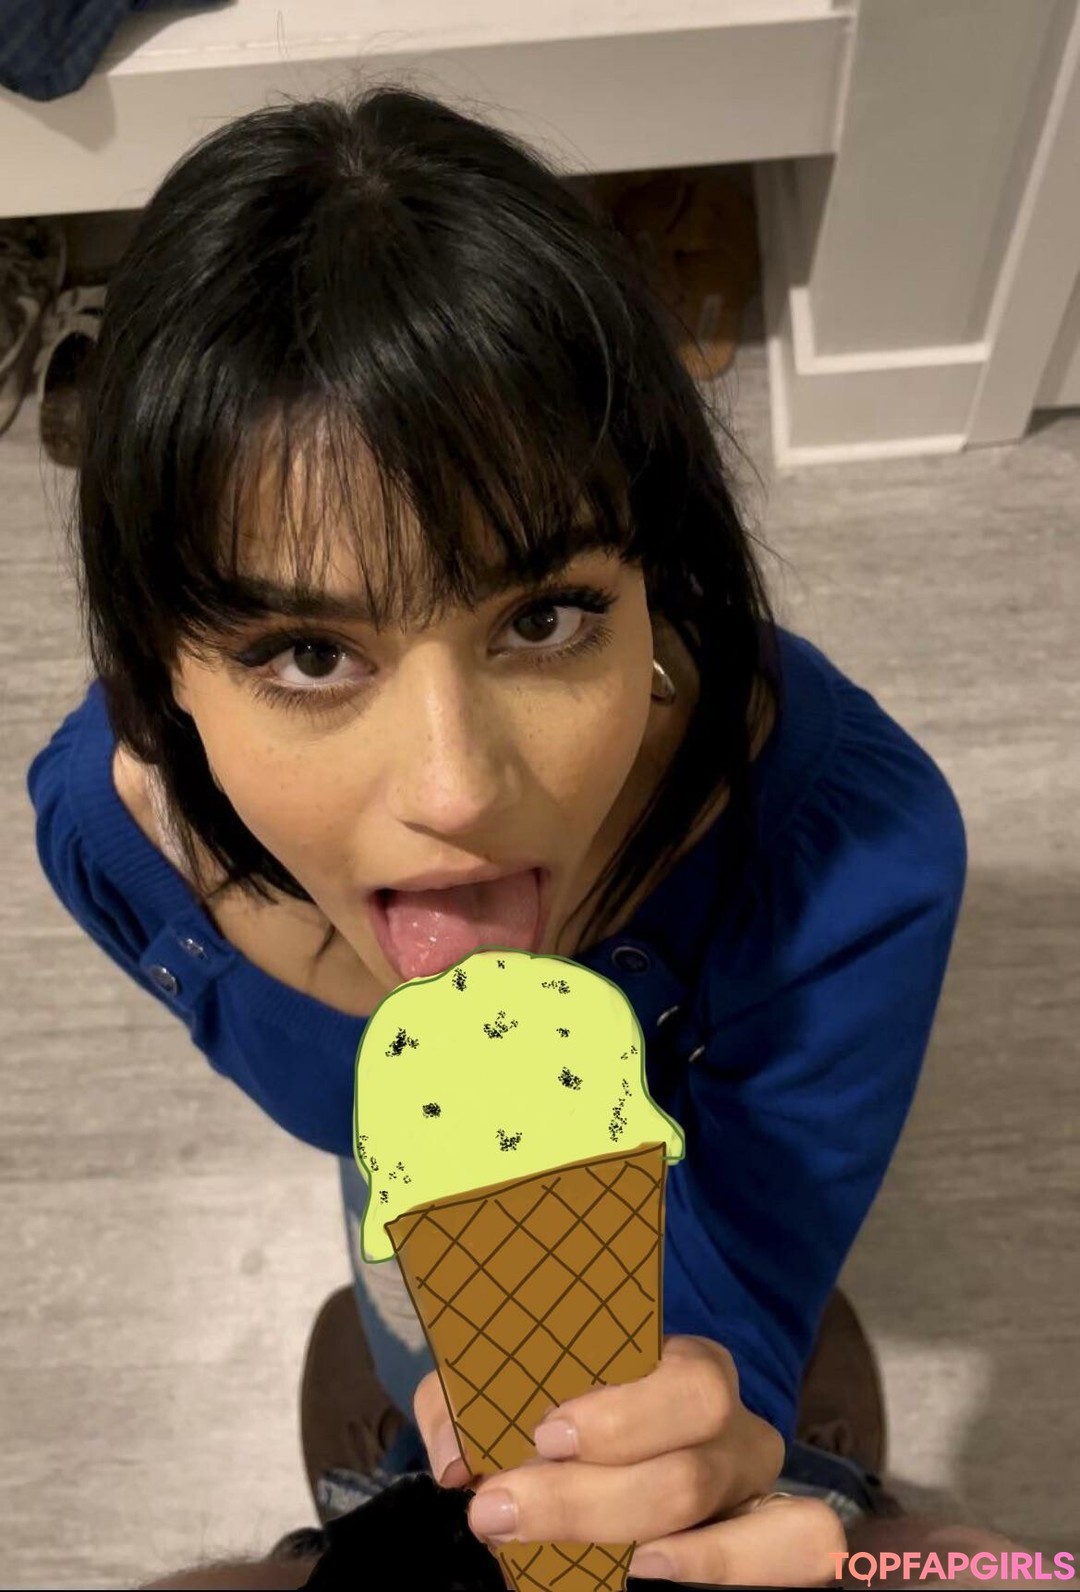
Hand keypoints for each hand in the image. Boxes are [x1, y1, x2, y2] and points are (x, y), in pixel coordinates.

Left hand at [414, 1334, 845, 1584]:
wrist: (586, 1482)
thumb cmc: (545, 1435)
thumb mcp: (501, 1405)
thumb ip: (468, 1411)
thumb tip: (460, 1461)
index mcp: (685, 1371)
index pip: (689, 1380)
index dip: (623, 1414)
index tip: (543, 1436)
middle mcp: (735, 1433)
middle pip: (694, 1471)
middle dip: (590, 1503)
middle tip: (500, 1516)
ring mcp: (760, 1501)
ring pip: (764, 1526)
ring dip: (680, 1556)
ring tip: (600, 1571)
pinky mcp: (780, 1552)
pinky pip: (806, 1554)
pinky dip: (736, 1570)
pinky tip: (656, 1579)